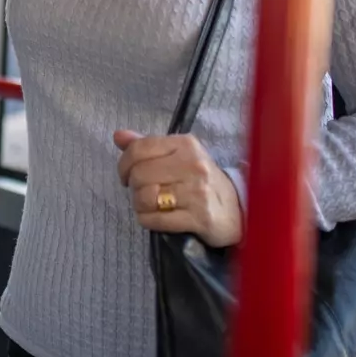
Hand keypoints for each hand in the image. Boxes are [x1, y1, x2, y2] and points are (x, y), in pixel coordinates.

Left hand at [113, 130, 242, 247]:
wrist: (237, 209)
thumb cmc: (200, 180)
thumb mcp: (178, 156)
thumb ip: (147, 146)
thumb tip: (118, 136)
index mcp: (185, 144)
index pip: (139, 149)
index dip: (124, 164)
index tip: (126, 175)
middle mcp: (192, 165)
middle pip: (140, 175)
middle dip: (134, 187)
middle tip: (142, 192)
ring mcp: (197, 192)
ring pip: (145, 198)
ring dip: (140, 205)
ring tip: (151, 205)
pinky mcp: (199, 218)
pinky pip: (155, 220)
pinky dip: (148, 220)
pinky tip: (156, 217)